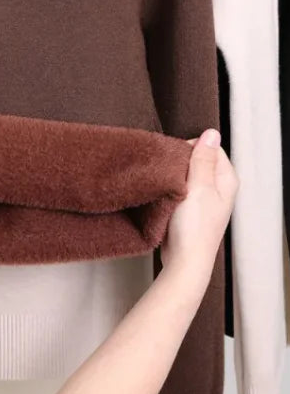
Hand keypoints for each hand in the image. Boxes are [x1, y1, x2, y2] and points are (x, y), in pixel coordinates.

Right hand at [161, 129, 237, 286]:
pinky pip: (181, 187)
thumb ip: (204, 159)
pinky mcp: (192, 208)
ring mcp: (206, 199)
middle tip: (171, 172)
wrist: (184, 260)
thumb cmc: (194, 227)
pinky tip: (165, 194)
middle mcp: (219, 187)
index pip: (210, 147)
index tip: (177, 158)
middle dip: (182, 161)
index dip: (191, 148)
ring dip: (175, 175)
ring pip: (188, 173)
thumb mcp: (199, 186)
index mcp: (227, 179)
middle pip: (199, 159)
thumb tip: (211, 133)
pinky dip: (172, 187)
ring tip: (167, 184)